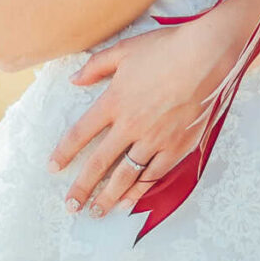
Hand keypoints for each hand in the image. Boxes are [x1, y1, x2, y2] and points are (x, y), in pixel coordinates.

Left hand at [46, 14, 241, 216]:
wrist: (207, 56)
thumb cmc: (166, 48)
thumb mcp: (124, 50)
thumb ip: (96, 66)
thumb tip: (74, 79)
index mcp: (114, 102)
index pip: (80, 133)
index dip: (64, 152)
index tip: (53, 168)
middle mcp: (130, 125)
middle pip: (99, 163)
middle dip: (82, 188)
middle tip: (70, 206)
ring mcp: (154, 139)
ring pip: (125, 176)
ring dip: (108, 196)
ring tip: (96, 212)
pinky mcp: (177, 147)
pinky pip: (153, 175)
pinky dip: (139, 190)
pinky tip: (129, 201)